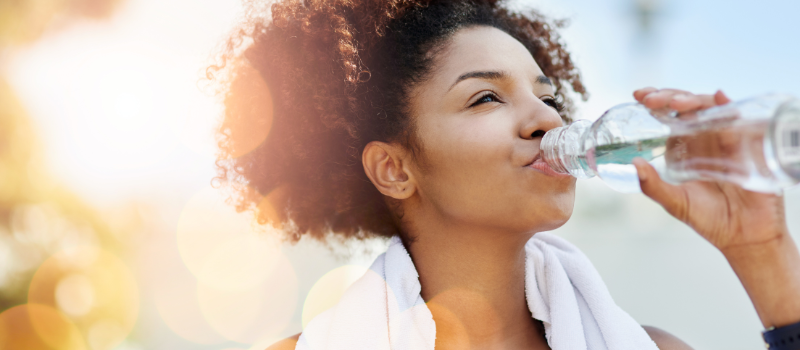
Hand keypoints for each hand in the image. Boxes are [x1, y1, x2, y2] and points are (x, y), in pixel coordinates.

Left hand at [631, 87, 789, 252]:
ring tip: (677, 104)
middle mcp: (704, 138)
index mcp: (684, 147)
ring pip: (710, 107)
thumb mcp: (675, 202)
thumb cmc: (710, 219)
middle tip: (652, 99)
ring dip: (693, 100)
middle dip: (669, 96)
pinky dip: (728, 106)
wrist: (745, 236)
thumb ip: (653, 186)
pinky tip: (719, 98)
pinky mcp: (747, 144)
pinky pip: (739, 119)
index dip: (656, 101)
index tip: (639, 95)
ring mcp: (726, 138)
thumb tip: (633, 164)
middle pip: (688, 106)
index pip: (669, 116)